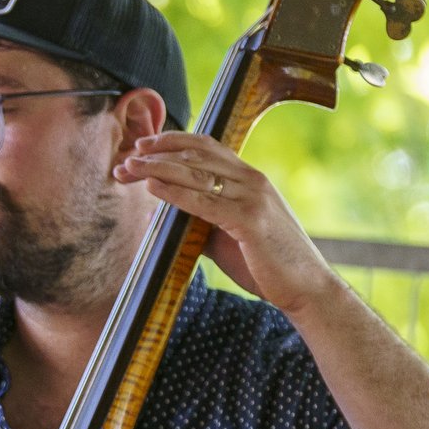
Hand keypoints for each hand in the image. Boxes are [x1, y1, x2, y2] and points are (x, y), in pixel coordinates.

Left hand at [113, 134, 340, 318]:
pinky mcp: (250, 221)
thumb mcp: (227, 234)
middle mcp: (252, 180)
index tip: (142, 146)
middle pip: (197, 156)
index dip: (173, 141)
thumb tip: (165, 215)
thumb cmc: (263, 262)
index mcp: (249, 178)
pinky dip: (175, 192)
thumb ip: (201, 219)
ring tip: (128, 169)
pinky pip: (205, 202)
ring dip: (158, 169)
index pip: (208, 146)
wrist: (304, 286)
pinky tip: (151, 188)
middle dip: (156, 155)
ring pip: (197, 174)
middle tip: (123, 160)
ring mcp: (253, 198)